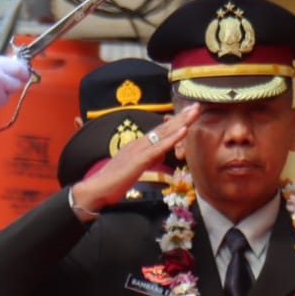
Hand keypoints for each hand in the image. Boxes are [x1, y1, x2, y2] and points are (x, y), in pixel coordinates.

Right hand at [70, 102, 198, 216]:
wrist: (97, 189)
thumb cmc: (114, 182)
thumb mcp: (135, 168)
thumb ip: (148, 160)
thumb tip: (159, 156)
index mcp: (138, 145)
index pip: (160, 131)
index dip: (175, 122)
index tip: (188, 113)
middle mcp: (139, 143)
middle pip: (164, 128)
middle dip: (181, 117)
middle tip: (197, 106)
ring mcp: (139, 150)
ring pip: (164, 134)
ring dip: (181, 122)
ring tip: (194, 112)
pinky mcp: (139, 160)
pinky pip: (159, 147)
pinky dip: (173, 138)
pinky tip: (184, 130)